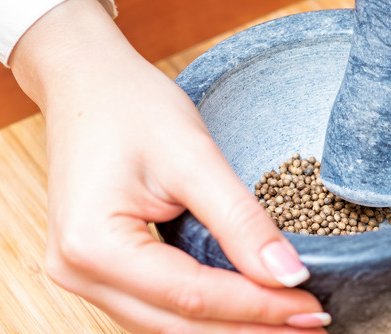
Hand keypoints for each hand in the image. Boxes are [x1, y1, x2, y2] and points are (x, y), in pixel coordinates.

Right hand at [10, 0, 329, 332]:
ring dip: (230, 327)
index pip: (192, 296)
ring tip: (287, 322)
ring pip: (167, 325)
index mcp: (93, 245)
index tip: (312, 308)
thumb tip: (288, 275)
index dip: (258, 306)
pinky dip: (203, 313)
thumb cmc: (129, 105)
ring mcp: (82, 275)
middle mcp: (77, 272)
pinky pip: (156, 307)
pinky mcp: (97, 268)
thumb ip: (240, 221)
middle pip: (178, 324)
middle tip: (312, 324)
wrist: (86, 81)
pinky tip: (244, 307)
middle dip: (250, 328)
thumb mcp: (193, 156)